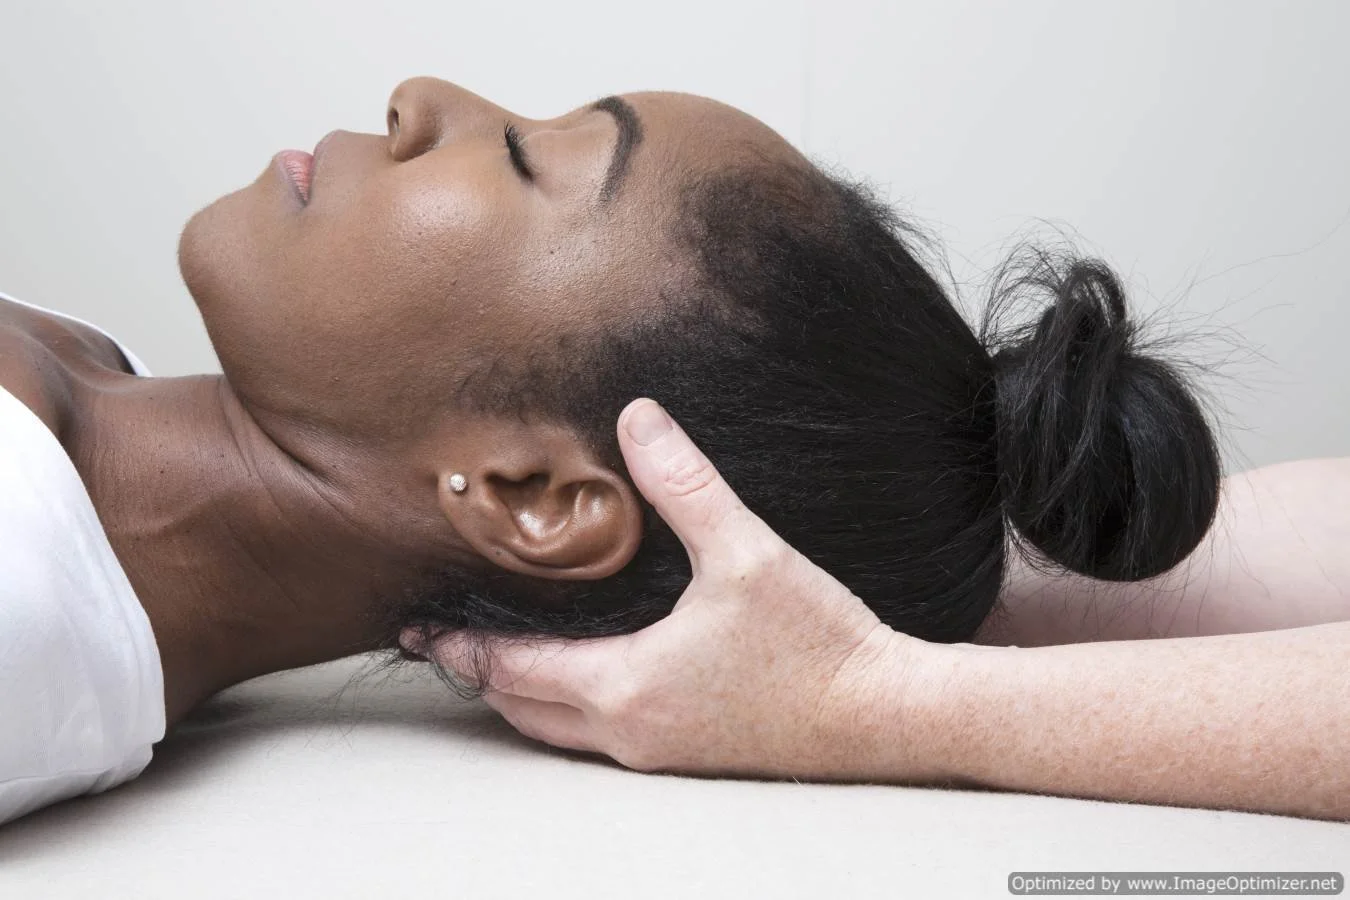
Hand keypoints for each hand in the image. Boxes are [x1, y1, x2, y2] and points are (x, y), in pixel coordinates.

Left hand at [404, 399, 937, 777]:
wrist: (884, 714)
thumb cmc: (817, 642)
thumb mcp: (746, 552)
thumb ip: (685, 484)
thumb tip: (639, 419)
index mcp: (626, 685)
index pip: (513, 667)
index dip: (462, 645)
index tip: (420, 629)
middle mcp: (631, 731)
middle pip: (523, 709)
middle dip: (480, 674)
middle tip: (447, 642)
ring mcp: (660, 752)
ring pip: (559, 730)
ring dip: (523, 695)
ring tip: (500, 657)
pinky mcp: (690, 755)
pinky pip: (600, 736)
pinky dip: (567, 708)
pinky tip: (585, 675)